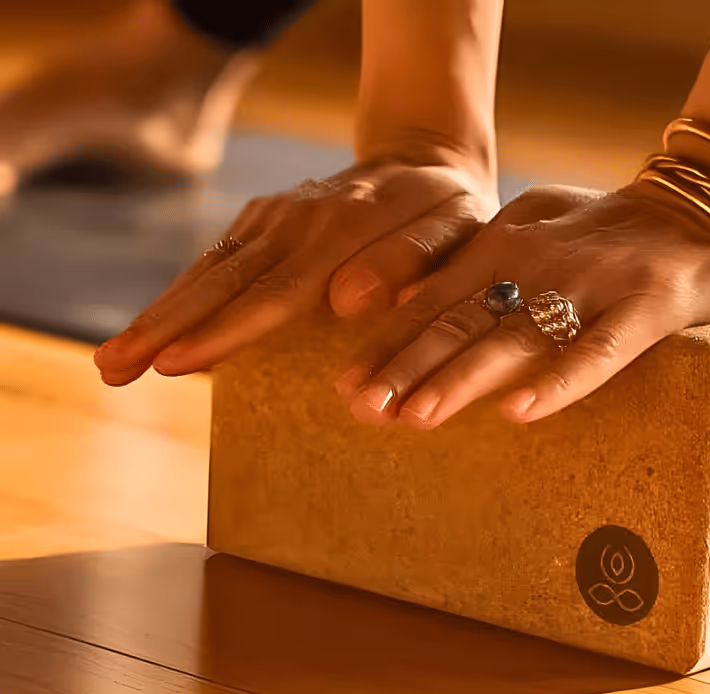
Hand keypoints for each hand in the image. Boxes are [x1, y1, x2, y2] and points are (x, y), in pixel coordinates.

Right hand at [94, 159, 498, 385]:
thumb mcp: (453, 233)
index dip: (222, 331)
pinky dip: (180, 295)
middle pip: (221, 280)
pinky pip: (215, 260)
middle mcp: (296, 221)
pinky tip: (152, 326)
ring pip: (206, 270)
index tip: (173, 362)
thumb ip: (407, 263)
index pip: (274, 291)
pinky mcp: (262, 221)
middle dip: (163, 327)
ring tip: (111, 361)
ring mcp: (273, 218)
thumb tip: (345, 301)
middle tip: (112, 369)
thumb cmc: (447, 214)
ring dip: (157, 315)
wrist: (423, 163)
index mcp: (344, 230)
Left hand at [337, 181, 709, 427]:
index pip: (433, 304)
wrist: (699, 205)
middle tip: (361, 410)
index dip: (389, 346)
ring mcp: (591, 284)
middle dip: (407, 367)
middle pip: (461, 322)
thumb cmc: (600, 232)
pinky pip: (600, 349)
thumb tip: (406, 302)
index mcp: (501, 248)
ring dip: (464, 376)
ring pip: (517, 336)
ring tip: (416, 416)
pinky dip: (561, 380)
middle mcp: (535, 263)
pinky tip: (521, 414)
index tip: (346, 388)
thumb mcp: (525, 231)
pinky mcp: (648, 304)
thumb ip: (469, 264)